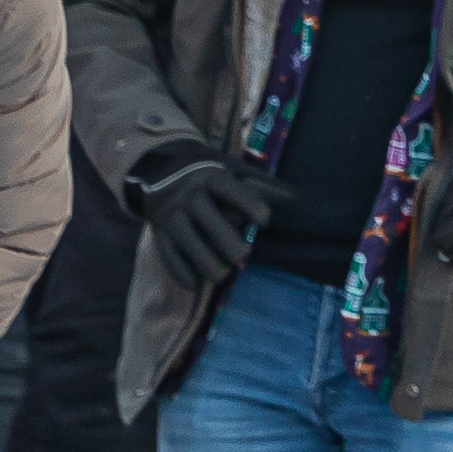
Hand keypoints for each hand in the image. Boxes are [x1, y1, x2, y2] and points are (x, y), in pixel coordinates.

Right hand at [136, 154, 275, 303]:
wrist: (159, 170)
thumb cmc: (209, 177)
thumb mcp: (232, 171)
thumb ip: (262, 185)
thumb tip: (293, 198)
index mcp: (210, 176)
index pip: (229, 189)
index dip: (250, 204)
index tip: (265, 221)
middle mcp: (188, 196)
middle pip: (212, 223)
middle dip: (232, 246)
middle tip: (243, 254)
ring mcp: (171, 217)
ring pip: (193, 248)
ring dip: (213, 267)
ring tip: (224, 272)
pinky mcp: (159, 235)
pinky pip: (171, 261)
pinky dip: (187, 276)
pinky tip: (199, 280)